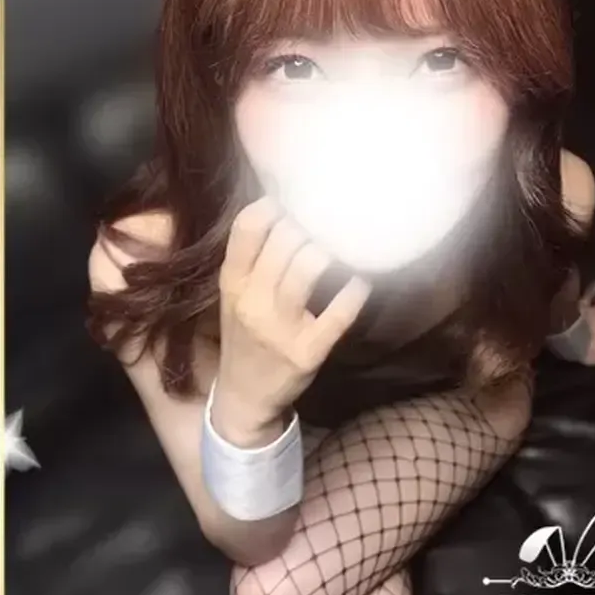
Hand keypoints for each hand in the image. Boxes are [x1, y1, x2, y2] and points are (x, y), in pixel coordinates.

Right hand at [215, 196, 370, 436]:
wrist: (244, 396)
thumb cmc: (244, 334)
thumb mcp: (235, 293)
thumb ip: (253, 255)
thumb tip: (286, 203)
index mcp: (232, 282)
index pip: (248, 226)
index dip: (275, 204)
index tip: (296, 198)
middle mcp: (252, 301)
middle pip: (286, 239)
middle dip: (313, 222)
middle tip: (333, 217)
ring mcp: (280, 328)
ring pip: (310, 266)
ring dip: (333, 248)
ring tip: (346, 241)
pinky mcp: (308, 351)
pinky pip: (339, 312)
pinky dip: (355, 290)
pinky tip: (361, 280)